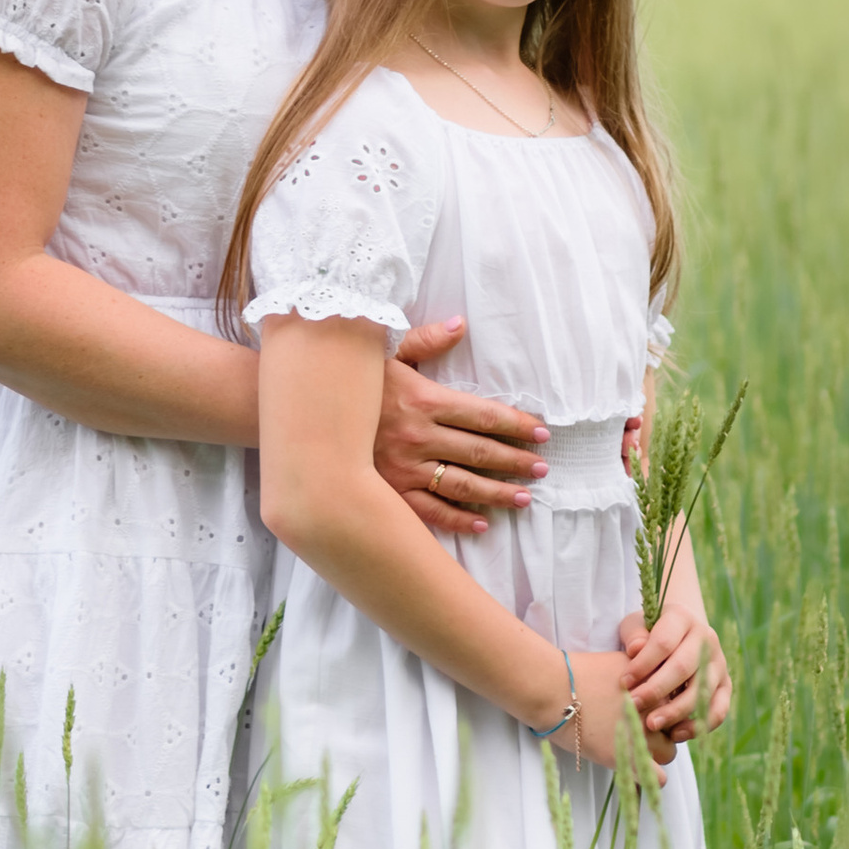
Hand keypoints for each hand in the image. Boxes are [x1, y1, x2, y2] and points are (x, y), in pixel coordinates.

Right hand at [374, 317, 548, 537]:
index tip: (541, 433)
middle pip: (480, 452)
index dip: (516, 425)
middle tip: (542, 468)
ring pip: (462, 485)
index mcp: (423, 400)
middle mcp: (418, 437)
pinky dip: (458, 520)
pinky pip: (430, 511)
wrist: (306, 415)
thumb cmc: (352, 382)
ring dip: (497, 493)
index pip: (483, 415)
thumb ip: (425, 340)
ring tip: (524, 497)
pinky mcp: (390, 492)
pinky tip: (482, 522)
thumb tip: (459, 325)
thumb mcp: (386, 352)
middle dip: (516, 461)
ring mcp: (404, 468)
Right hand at [557, 643, 671, 771]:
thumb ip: (644, 668)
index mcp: (656, 685)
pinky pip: (656, 777)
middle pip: (675, 726)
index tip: (649, 709)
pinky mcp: (630, 758)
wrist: (552, 689)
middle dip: (661, 728)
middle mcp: (657, 710)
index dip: (663, 707)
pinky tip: (636, 770)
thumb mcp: (619, 660)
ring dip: (654, 750)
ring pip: (668, 752)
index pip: (677, 702)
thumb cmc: (579, 673)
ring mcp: (646, 735)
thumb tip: (654, 679)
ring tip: (631, 745)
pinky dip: (649, 776)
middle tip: (636, 727)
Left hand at [617, 602, 733, 745]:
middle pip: (682, 667)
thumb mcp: (635, 625)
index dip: (643, 664)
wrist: (678, 635)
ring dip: (675, 712)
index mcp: (682, 618)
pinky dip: (699, 726)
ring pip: (701, 691)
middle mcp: (706, 638)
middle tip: (632, 706)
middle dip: (655, 690)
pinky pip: (718, 710)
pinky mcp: (726, 685)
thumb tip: (635, 649)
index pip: (663, 642)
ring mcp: (719, 662)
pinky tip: (675, 734)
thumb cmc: (649, 633)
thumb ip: (633, 635)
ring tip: (651, 724)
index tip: (623, 683)